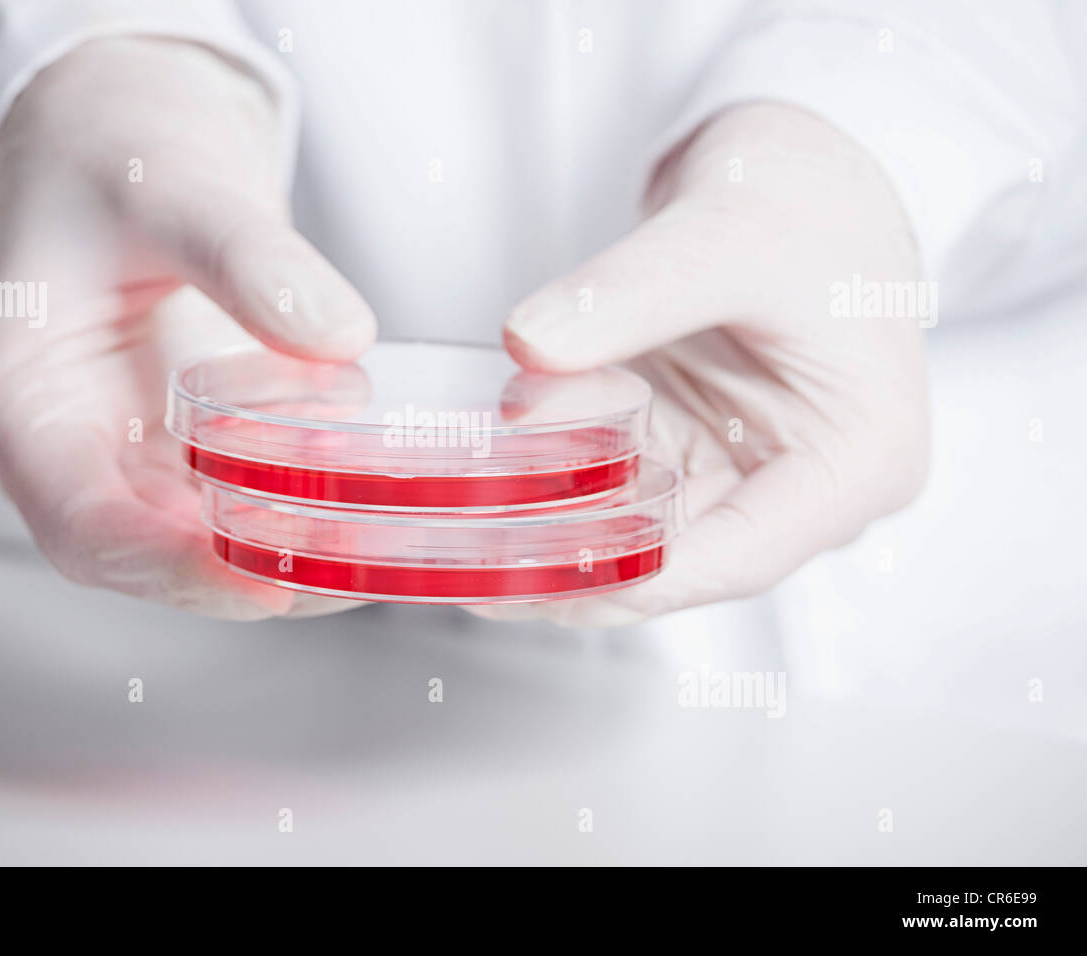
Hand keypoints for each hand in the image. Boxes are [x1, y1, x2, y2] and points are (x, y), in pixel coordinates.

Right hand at [0, 37, 375, 617]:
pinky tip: (368, 503)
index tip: (265, 580)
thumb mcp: (174, 184)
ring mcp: (126, 449)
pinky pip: (238, 501)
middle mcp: (66, 447)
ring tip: (376, 547)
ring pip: (199, 543)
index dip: (171, 568)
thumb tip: (338, 337)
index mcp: (19, 401)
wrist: (127, 137)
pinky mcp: (183, 441)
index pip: (82, 526)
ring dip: (286, 555)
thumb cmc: (115, 154)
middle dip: (248, 576)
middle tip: (349, 570)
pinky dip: (301, 511)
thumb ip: (247, 257)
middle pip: (147, 555)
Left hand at [483, 103, 929, 626]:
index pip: (742, 555)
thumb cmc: (809, 199)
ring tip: (467, 538)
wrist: (806, 165)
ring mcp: (742, 468)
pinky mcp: (693, 444)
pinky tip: (496, 475)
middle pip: (682, 557)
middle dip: (580, 563)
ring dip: (558, 524)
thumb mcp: (723, 236)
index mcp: (857, 459)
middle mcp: (803, 485)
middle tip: (481, 577)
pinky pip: (619, 480)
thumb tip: (529, 347)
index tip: (551, 580)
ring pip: (638, 527)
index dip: (641, 577)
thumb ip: (627, 295)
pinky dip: (560, 476)